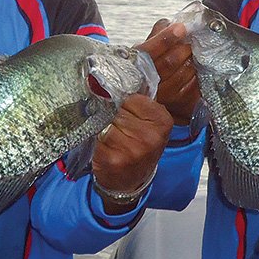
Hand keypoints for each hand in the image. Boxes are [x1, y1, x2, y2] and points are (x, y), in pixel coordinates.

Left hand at [91, 93, 173, 212]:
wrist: (132, 181)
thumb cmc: (139, 146)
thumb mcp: (149, 124)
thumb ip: (140, 102)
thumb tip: (119, 76)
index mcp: (162, 121)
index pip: (131, 97)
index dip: (123, 103)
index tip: (124, 111)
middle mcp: (150, 136)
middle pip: (117, 109)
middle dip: (111, 114)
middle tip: (115, 125)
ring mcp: (132, 150)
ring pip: (106, 123)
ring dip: (103, 128)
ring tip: (110, 138)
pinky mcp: (114, 160)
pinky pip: (98, 138)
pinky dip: (97, 141)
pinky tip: (104, 148)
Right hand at [137, 18, 198, 125]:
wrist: (153, 91)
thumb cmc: (151, 63)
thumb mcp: (149, 46)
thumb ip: (159, 32)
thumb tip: (173, 22)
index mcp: (138, 63)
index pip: (149, 51)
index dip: (165, 39)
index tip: (180, 28)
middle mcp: (148, 81)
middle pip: (169, 62)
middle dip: (184, 48)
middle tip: (192, 39)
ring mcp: (164, 93)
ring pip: (183, 73)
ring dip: (193, 59)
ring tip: (196, 50)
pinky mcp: (179, 101)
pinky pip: (194, 85)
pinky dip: (199, 72)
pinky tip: (199, 65)